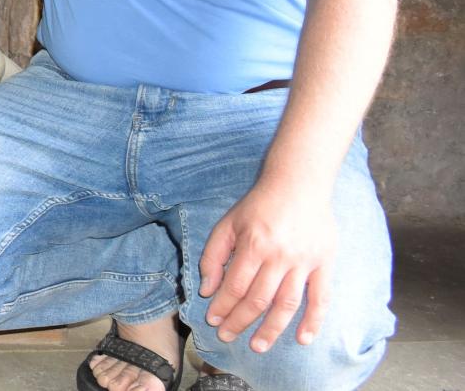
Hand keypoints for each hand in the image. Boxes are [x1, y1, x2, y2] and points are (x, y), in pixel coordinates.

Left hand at [198, 180, 336, 353]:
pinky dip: (313, 321)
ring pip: (286, 304)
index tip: (213, 320)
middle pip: (258, 299)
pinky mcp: (325, 264)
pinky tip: (303, 339)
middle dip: (240, 322)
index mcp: (253, 245)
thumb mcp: (228, 224)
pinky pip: (321, 298)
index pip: (235, 286)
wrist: (299, 185)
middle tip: (227, 337)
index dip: (222, 306)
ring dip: (271, 329)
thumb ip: (214, 256)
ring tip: (258, 346)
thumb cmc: (258, 205)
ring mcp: (304, 262)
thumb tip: (207, 289)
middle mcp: (279, 256)